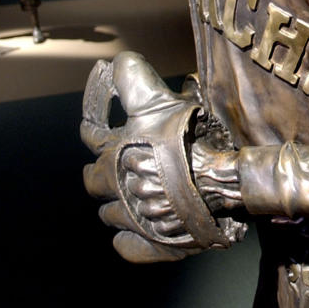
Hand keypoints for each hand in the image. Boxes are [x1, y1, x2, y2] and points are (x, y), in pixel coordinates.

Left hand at [80, 52, 244, 261]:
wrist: (217, 180)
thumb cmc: (186, 140)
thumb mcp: (159, 103)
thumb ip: (133, 81)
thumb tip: (115, 61)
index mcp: (114, 155)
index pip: (90, 136)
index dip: (93, 126)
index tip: (96, 125)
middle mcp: (117, 188)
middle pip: (94, 182)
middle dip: (102, 172)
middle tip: (120, 165)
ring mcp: (132, 219)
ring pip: (110, 214)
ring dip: (119, 204)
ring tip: (137, 195)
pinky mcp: (151, 242)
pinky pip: (128, 246)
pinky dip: (130, 239)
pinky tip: (138, 229)